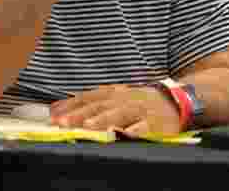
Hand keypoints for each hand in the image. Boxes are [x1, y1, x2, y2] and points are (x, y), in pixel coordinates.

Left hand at [49, 84, 181, 136]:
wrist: (175, 100)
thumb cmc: (141, 101)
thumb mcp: (117, 97)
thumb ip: (94, 102)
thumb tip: (62, 109)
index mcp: (113, 93)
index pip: (88, 98)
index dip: (70, 105)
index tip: (53, 114)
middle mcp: (124, 99)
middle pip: (99, 106)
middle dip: (80, 114)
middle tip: (63, 122)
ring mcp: (139, 110)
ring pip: (119, 114)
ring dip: (103, 120)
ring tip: (88, 126)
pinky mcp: (155, 121)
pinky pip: (144, 125)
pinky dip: (135, 129)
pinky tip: (126, 134)